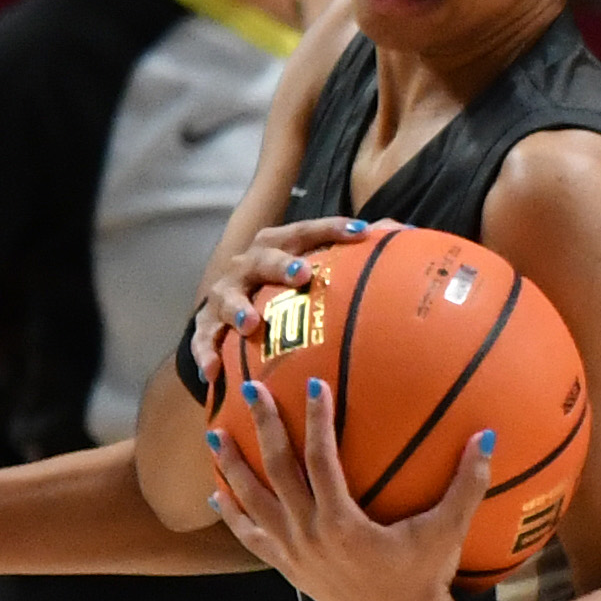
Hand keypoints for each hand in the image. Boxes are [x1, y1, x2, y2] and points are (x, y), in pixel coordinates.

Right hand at [189, 217, 380, 368]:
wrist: (231, 303)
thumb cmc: (283, 286)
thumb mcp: (313, 268)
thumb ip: (352, 257)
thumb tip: (397, 235)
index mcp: (277, 246)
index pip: (306, 232)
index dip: (331, 229)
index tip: (361, 232)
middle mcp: (248, 265)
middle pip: (263, 258)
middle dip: (280, 264)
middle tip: (301, 274)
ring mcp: (225, 294)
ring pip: (228, 297)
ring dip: (238, 309)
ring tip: (251, 324)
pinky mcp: (207, 324)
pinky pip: (203, 338)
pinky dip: (206, 353)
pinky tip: (214, 371)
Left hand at [210, 369, 493, 600]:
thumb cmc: (426, 577)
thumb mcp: (448, 532)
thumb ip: (467, 484)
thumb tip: (486, 437)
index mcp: (343, 524)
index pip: (322, 460)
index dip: (316, 420)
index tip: (313, 385)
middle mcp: (310, 536)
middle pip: (277, 472)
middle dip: (263, 429)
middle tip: (251, 391)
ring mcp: (294, 554)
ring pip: (253, 503)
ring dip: (232, 469)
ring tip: (215, 437)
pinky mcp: (288, 569)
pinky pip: (251, 539)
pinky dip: (233, 517)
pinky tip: (217, 495)